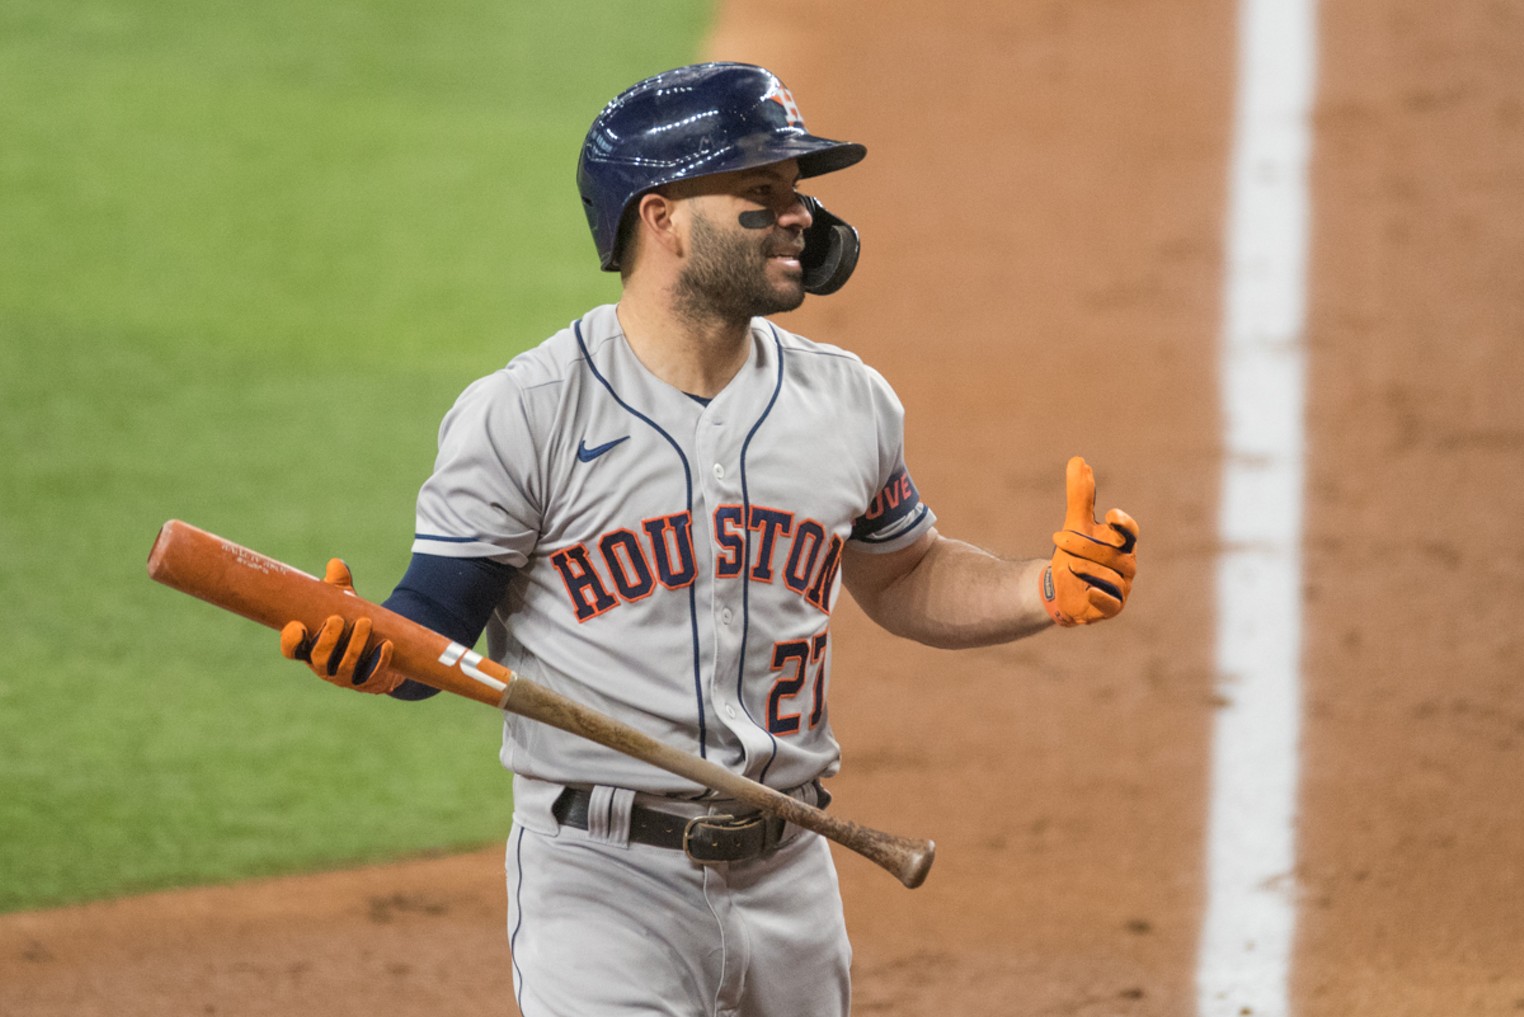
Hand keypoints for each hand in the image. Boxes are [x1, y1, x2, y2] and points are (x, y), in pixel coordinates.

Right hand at [279, 559, 401, 693]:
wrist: (377, 648)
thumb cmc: (350, 621)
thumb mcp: (342, 602)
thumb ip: (337, 585)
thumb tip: (336, 564)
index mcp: (309, 647)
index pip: (292, 650)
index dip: (290, 642)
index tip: (297, 626)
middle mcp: (323, 666)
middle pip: (319, 660)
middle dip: (328, 640)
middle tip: (338, 619)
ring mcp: (344, 677)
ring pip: (345, 667)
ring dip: (355, 646)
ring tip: (366, 623)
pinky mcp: (366, 681)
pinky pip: (371, 675)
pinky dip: (379, 660)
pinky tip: (386, 644)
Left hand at [1039, 457, 1138, 626]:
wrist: (1064, 590)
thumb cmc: (1076, 552)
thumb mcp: (1076, 523)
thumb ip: (1080, 495)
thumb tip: (1078, 460)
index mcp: (1122, 542)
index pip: (1130, 531)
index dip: (1124, 524)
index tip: (1112, 514)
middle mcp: (1127, 564)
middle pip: (1112, 552)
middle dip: (1083, 544)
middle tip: (1057, 537)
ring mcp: (1122, 587)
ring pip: (1109, 576)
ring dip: (1087, 568)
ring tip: (1067, 565)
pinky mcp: (1112, 607)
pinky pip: (1111, 602)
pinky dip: (1100, 596)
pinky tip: (1087, 591)